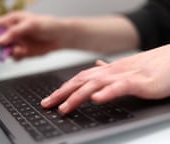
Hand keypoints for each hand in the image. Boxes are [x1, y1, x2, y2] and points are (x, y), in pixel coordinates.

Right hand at [0, 12, 69, 59]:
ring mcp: (17, 43)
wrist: (60, 37)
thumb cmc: (47, 25)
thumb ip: (15, 32)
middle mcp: (12, 32)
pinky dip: (16, 57)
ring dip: (7, 52)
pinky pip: (14, 57)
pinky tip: (23, 53)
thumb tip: (0, 41)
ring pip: (4, 50)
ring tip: (17, 51)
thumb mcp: (31, 25)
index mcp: (12, 21)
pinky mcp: (23, 52)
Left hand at [41, 45, 169, 113]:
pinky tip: (96, 99)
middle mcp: (110, 72)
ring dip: (78, 96)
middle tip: (47, 104)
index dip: (62, 89)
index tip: (50, 99)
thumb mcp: (123, 70)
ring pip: (95, 84)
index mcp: (106, 71)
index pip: (79, 79)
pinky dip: (106, 93)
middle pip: (81, 81)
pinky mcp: (138, 81)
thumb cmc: (147, 67)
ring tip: (64, 107)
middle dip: (61, 93)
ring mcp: (123, 76)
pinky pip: (119, 87)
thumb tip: (96, 67)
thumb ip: (107, 70)